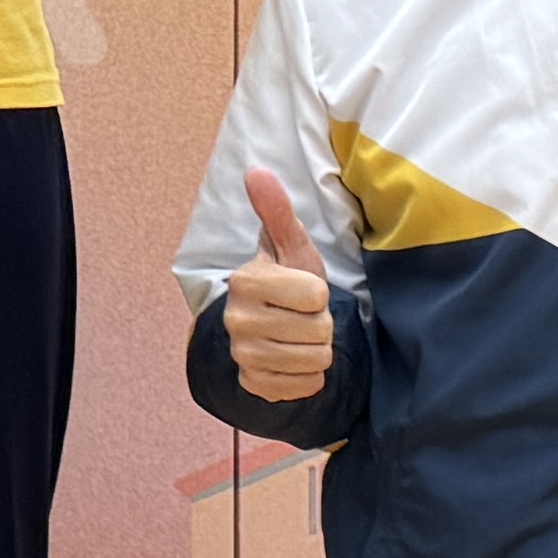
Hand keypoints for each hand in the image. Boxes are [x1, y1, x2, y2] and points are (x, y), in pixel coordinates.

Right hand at [220, 163, 336, 405]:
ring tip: (299, 336)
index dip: (319, 293)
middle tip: (302, 316)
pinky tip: (293, 361)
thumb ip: (277, 210)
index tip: (302, 291)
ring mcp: (243, 355)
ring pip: (315, 360)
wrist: (272, 328)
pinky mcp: (254, 384)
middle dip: (320, 324)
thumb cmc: (289, 281)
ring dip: (316, 350)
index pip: (315, 295)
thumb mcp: (291, 246)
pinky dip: (309, 376)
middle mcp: (237, 320)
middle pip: (318, 331)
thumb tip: (256, 171)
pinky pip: (306, 386)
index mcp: (245, 281)